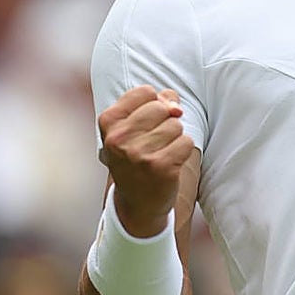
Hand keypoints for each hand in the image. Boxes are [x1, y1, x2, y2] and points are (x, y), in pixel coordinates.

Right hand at [98, 85, 193, 237]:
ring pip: (176, 125)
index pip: (145, 92)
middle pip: (161, 108)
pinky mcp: (160, 167)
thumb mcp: (132, 128)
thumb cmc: (137, 158)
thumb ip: (155, 104)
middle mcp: (119, 138)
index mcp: (108, 122)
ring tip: (160, 153)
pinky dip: (182, 151)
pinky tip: (169, 163)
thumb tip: (176, 106)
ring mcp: (138, 154)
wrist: (137, 203)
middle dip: (165, 122)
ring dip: (174, 138)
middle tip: (154, 143)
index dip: (154, 104)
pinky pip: (186, 142)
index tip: (145, 124)